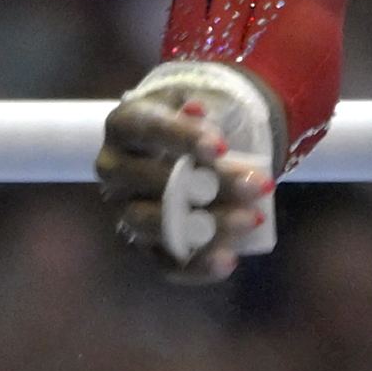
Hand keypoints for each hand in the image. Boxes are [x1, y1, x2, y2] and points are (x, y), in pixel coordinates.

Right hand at [94, 94, 274, 284]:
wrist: (169, 150)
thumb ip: (194, 108)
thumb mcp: (186, 104)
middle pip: (156, 180)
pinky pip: (164, 262)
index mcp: (122, 125)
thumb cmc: (183, 121)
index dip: (184, 138)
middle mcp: (114, 170)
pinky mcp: (141, 245)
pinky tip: (228, 260)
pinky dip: (196, 266)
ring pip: (158, 225)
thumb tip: (199, 109)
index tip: (222, 147)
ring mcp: (124, 210)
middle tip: (257, 186)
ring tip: (252, 219)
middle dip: (212, 184)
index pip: (148, 129)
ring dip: (209, 224)